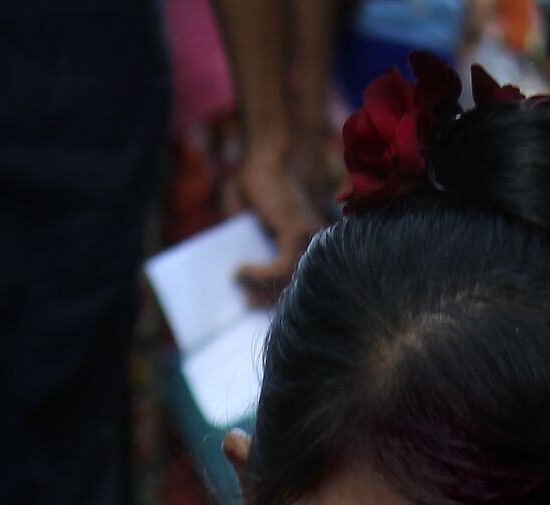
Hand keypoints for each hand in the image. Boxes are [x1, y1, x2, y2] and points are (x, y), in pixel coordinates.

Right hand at [237, 139, 322, 303]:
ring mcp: (306, 239)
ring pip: (288, 281)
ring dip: (261, 290)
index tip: (254, 306)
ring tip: (239, 286)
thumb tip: (238, 277)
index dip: (276, 297)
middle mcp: (311, 243)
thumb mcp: (246, 220)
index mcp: (303, 243)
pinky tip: (241, 270)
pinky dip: (259, 274)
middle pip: (295, 286)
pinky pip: (280, 268)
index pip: (297, 281)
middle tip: (245, 306)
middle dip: (269, 300)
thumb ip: (249, 246)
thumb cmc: (257, 180)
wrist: (267, 153)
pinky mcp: (296, 232)